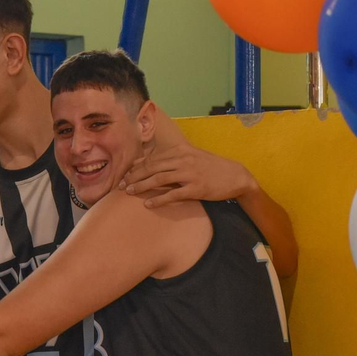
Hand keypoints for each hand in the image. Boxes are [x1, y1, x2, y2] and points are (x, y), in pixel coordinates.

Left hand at [121, 141, 256, 209]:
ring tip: (129, 192)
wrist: (235, 176)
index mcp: (181, 151)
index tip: (124, 175)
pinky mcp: (196, 188)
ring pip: (159, 180)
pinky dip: (159, 200)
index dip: (136, 168)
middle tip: (121, 185)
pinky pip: (173, 194)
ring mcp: (190, 174)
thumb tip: (145, 162)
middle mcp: (184, 160)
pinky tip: (148, 204)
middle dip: (134, 176)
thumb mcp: (190, 157)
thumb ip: (169, 158)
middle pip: (152, 168)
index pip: (152, 158)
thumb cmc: (210, 167)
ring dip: (141, 186)